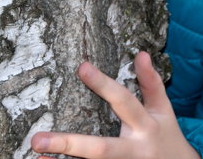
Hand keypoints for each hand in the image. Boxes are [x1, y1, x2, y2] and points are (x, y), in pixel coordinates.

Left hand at [31, 51, 198, 158]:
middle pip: (100, 149)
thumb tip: (140, 53)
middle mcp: (133, 150)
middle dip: (69, 144)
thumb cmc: (166, 135)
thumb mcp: (163, 110)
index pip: (124, 102)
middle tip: (37, 139)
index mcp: (146, 126)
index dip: (104, 84)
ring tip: (37, 157)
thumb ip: (151, 83)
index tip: (81, 66)